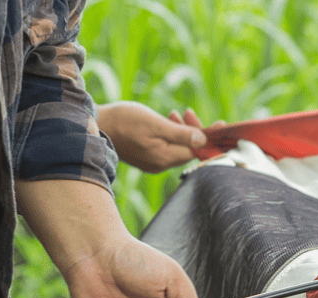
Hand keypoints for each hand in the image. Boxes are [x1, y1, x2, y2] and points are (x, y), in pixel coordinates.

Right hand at [97, 101, 225, 172]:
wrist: (96, 125)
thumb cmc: (124, 121)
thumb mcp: (155, 123)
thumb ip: (180, 133)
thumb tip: (203, 139)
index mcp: (164, 158)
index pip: (196, 151)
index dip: (210, 138)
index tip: (222, 125)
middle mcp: (160, 164)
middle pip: (188, 150)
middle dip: (195, 131)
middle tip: (191, 113)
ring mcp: (153, 162)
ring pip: (178, 147)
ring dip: (183, 130)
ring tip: (180, 113)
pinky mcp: (147, 157)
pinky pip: (167, 147)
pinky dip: (172, 134)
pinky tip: (169, 120)